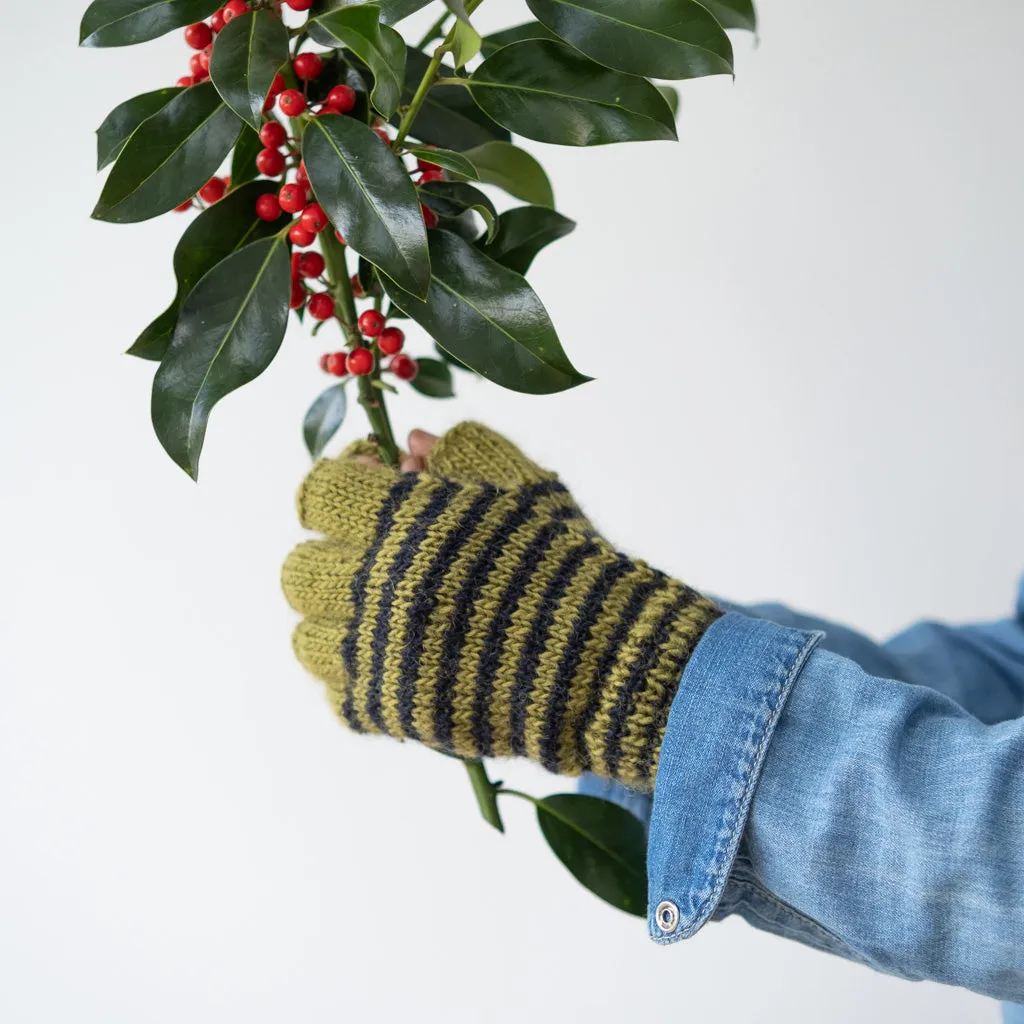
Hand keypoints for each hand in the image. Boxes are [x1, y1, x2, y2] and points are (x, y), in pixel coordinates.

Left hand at [283, 423, 718, 789]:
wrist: (608, 661)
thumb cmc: (569, 564)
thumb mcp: (525, 487)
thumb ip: (465, 449)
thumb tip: (412, 443)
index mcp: (404, 520)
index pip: (317, 494)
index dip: (334, 487)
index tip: (362, 489)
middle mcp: (377, 585)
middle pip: (295, 571)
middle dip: (329, 559)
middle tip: (370, 562)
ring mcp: (377, 655)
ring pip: (304, 638)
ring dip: (335, 625)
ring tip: (380, 620)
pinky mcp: (390, 712)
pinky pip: (337, 695)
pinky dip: (359, 678)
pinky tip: (397, 662)